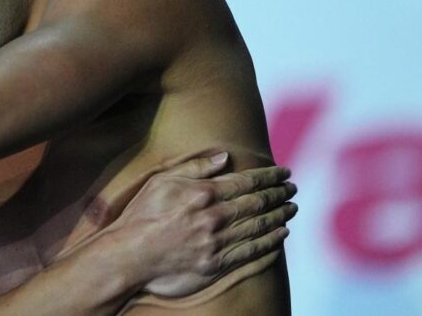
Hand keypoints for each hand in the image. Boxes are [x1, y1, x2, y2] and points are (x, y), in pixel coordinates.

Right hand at [109, 152, 296, 297]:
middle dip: (279, 194)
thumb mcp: (162, 180)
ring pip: (259, 227)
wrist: (129, 255)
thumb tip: (224, 156)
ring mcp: (217, 243)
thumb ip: (195, 168)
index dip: (269, 176)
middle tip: (292, 188)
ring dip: (280, 216)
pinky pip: (252, 253)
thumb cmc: (142, 215)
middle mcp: (214, 218)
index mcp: (203, 194)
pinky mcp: (216, 265)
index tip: (283, 172)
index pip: (246, 182)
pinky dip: (271, 243)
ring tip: (292, 208)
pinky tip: (281, 235)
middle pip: (257, 204)